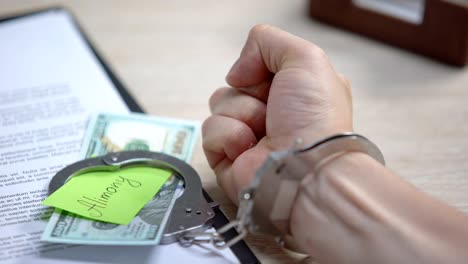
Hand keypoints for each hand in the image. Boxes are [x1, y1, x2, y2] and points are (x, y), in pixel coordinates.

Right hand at [202, 24, 352, 202]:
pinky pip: (209, 132)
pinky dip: (228, 136)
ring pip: (219, 105)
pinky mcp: (229, 158)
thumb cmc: (314, 117)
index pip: (257, 68)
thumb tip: (237, 72)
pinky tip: (249, 148)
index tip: (274, 81)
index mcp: (292, 92)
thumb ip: (267, 41)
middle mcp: (272, 114)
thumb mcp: (305, 58)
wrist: (306, 170)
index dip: (259, 70)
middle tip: (271, 111)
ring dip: (240, 114)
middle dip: (249, 93)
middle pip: (235, 86)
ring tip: (262, 133)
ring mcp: (249, 137)